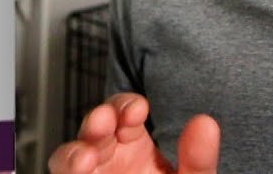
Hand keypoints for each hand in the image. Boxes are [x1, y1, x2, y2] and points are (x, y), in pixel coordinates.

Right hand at [48, 93, 219, 173]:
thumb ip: (199, 160)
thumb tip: (205, 124)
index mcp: (134, 148)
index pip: (122, 114)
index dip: (125, 106)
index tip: (137, 109)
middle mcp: (107, 161)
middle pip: (91, 132)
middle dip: (95, 122)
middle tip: (104, 122)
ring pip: (67, 162)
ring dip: (72, 156)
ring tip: (85, 160)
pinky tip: (82, 173)